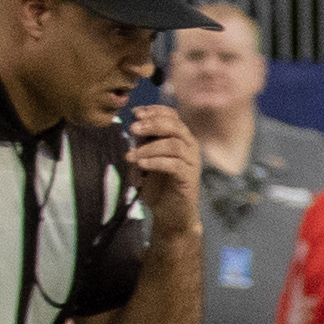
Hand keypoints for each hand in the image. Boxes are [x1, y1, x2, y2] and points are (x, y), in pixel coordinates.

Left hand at [123, 101, 200, 231]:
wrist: (170, 213)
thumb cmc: (158, 185)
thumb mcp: (146, 159)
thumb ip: (143, 143)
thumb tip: (134, 126)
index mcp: (180, 138)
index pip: (172, 116)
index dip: (154, 111)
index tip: (135, 113)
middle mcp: (189, 147)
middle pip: (175, 126)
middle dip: (152, 124)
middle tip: (132, 128)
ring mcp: (192, 162)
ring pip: (174, 145)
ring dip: (149, 147)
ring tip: (131, 156)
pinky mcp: (189, 178)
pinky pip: (174, 165)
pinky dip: (156, 162)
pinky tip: (142, 165)